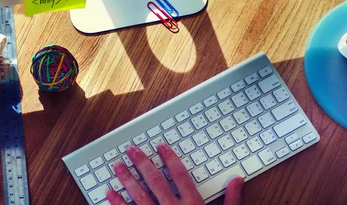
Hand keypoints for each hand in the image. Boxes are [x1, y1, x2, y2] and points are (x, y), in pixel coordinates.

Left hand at [106, 143, 243, 204]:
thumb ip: (231, 200)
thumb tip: (237, 180)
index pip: (179, 174)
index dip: (170, 158)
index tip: (160, 147)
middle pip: (155, 181)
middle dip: (142, 163)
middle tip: (131, 150)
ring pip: (138, 196)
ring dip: (126, 180)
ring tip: (117, 167)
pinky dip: (117, 203)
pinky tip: (109, 193)